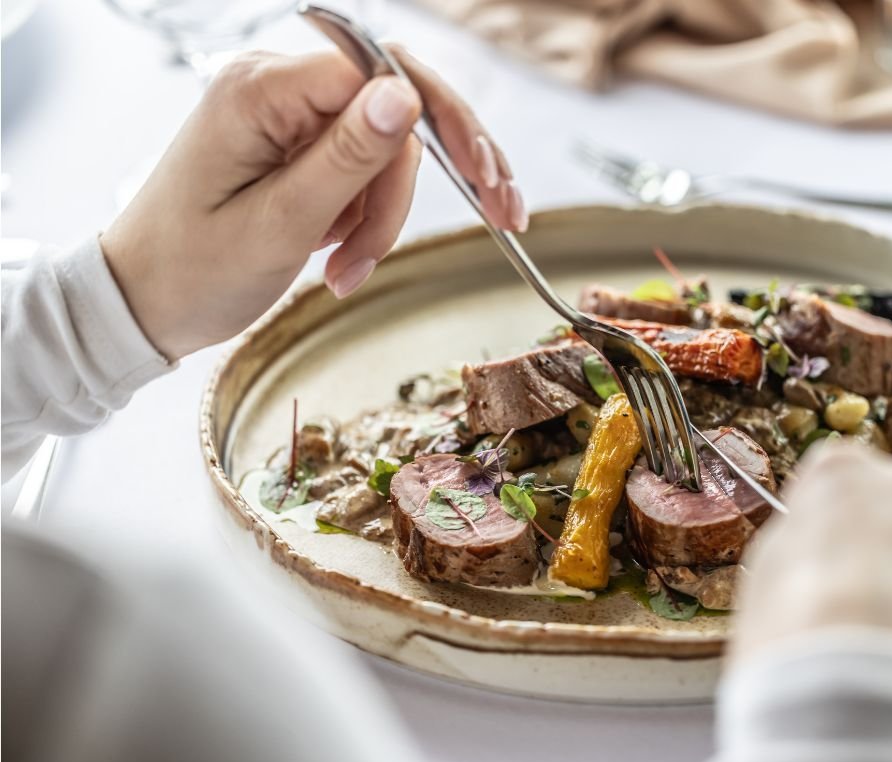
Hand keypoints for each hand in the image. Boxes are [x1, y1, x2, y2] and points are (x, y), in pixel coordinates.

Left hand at [100, 48, 522, 360]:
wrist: (141, 306)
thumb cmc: (191, 272)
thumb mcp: (278, 224)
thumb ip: (345, 158)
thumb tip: (405, 96)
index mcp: (261, 90)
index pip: (382, 74)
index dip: (442, 124)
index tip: (486, 181)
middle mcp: (275, 87)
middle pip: (395, 105)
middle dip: (440, 169)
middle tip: (498, 212)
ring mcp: (285, 116)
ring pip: (384, 148)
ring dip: (385, 216)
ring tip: (350, 271)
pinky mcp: (293, 146)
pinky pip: (360, 168)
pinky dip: (368, 217)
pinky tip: (344, 256)